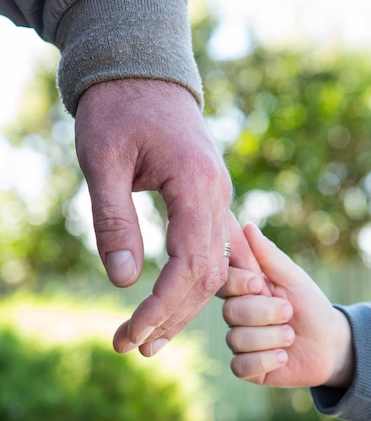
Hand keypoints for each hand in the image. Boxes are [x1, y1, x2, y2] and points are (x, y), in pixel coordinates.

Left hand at [75, 79, 251, 354]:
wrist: (142, 73)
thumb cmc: (117, 109)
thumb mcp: (102, 161)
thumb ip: (114, 221)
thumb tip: (124, 282)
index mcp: (197, 187)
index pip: (190, 265)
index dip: (162, 307)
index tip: (133, 334)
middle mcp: (219, 198)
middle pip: (208, 277)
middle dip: (171, 317)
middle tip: (134, 347)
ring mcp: (218, 200)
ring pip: (214, 270)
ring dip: (183, 308)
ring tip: (150, 339)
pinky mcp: (209, 203)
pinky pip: (212, 253)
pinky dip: (193, 286)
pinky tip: (173, 306)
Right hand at [220, 223, 354, 387]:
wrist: (331, 344)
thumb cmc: (311, 306)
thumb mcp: (293, 278)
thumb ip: (269, 255)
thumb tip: (246, 225)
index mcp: (244, 291)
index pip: (224, 283)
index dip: (238, 284)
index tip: (258, 283)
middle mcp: (237, 316)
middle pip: (230, 312)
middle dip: (265, 313)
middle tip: (288, 312)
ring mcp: (240, 343)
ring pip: (236, 340)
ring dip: (270, 338)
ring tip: (290, 336)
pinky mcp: (247, 368)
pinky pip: (240, 366)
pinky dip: (265, 361)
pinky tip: (282, 357)